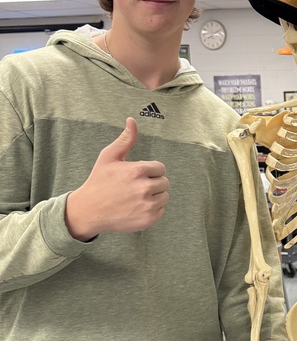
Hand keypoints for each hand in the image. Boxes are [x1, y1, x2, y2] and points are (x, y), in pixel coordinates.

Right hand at [65, 118, 168, 239]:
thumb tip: (132, 120)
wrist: (89, 210)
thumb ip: (125, 139)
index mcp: (137, 170)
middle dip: (152, 183)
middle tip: (134, 187)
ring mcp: (147, 205)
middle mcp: (144, 188)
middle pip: (164, 182)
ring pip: (164, 196)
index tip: (136, 176)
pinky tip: (136, 208)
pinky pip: (161, 211)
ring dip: (154, 196)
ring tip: (135, 197)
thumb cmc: (99, 181)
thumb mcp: (109, 157)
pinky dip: (152, 210)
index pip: (160, 168)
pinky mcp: (148, 220)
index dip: (149, 171)